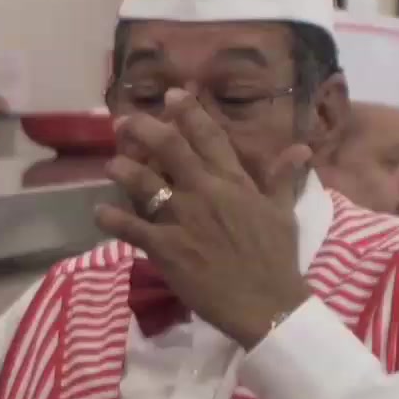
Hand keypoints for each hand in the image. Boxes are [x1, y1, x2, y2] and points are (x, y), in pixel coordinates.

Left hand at [98, 89, 313, 347]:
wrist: (267, 305)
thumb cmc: (276, 259)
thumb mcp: (283, 212)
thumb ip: (283, 178)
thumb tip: (300, 148)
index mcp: (235, 183)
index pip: (210, 138)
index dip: (189, 113)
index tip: (172, 94)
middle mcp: (207, 193)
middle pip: (171, 151)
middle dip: (146, 130)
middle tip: (124, 120)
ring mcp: (184, 219)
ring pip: (147, 184)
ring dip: (125, 170)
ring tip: (111, 163)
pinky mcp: (167, 248)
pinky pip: (132, 228)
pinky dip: (113, 220)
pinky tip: (98, 213)